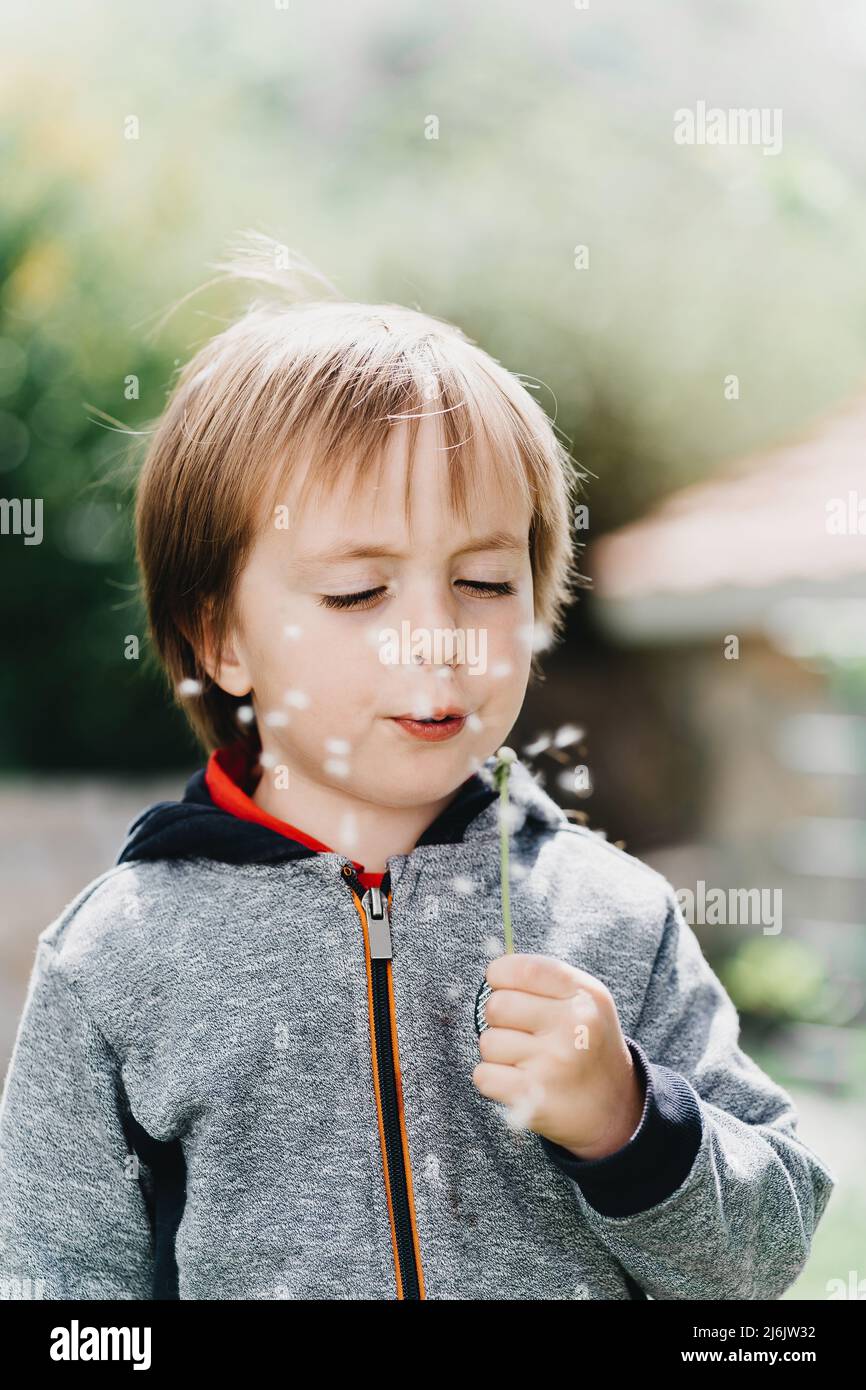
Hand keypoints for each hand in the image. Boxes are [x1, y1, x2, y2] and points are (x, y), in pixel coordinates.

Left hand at [471, 952, 644, 1158]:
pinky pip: (483, 1075)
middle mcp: (572, 1026)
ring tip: (527, 1059)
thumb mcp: (586, 1000)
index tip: (502, 985)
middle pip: (496, 1005)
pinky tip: (519, 1080)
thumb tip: (493, 972)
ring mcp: (553, 1063)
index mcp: (584, 996)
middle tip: (522, 1030)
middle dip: (499, 1017)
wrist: (615, 1109)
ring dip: (498, 1052)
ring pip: (488, 1042)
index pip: (523, 970)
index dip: (500, 974)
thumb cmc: (588, 1043)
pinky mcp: (533, 1097)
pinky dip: (493, 1079)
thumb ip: (545, 978)